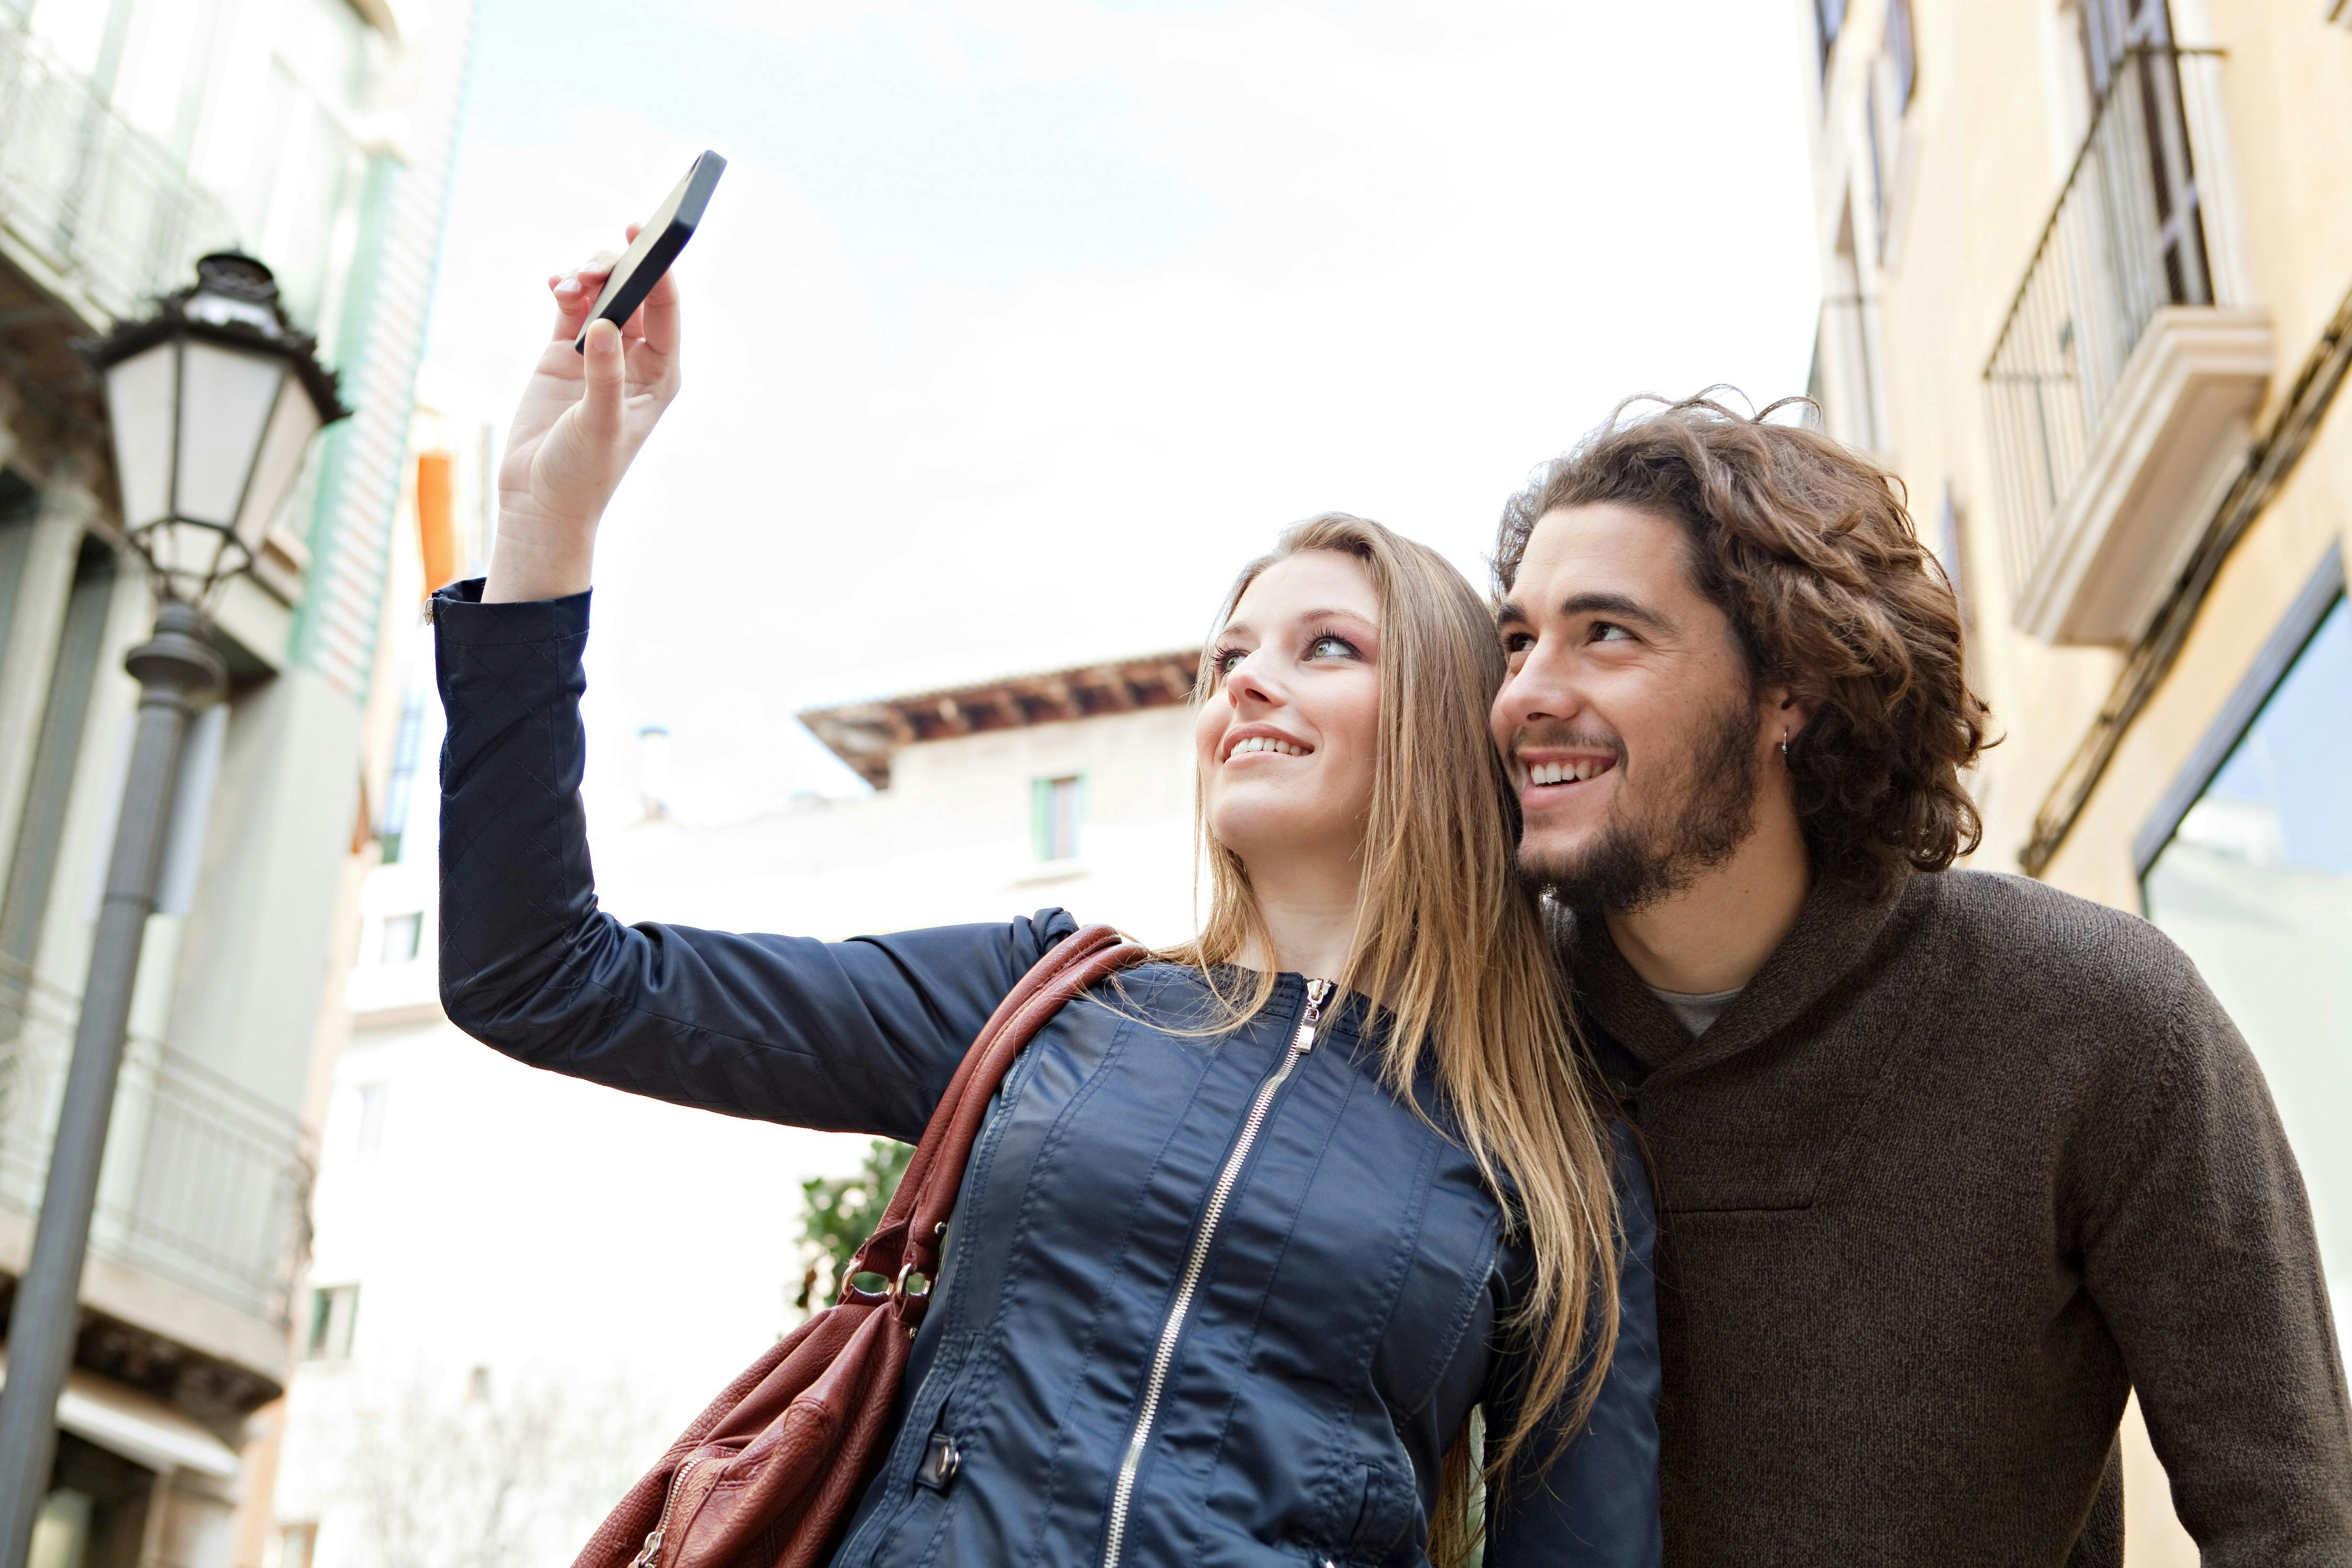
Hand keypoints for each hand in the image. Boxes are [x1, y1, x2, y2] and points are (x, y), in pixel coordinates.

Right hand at [483, 225, 681, 601]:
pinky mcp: (562, 353)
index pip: (666, 310)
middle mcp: (634, 358)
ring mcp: (598, 353)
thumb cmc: (582, 473)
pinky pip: (568, 306)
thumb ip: (603, 375)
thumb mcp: (599, 425)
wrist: (540, 499)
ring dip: (585, 277)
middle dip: (615, 268)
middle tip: (591, 268)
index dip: (659, 268)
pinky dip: (563, 289)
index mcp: (660, 374)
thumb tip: (602, 323)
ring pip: (601, 294)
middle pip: (634, 292)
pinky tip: (555, 283)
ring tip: (565, 284)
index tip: (645, 235)